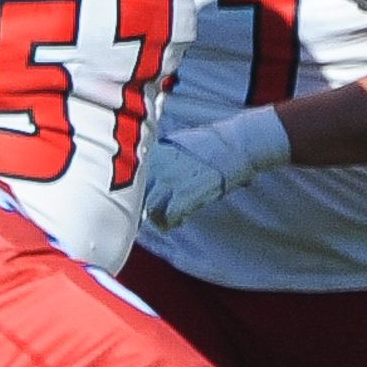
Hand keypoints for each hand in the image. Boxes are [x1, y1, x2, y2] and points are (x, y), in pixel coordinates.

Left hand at [138, 124, 281, 230]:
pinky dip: (173, 222)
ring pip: (150, 208)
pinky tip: (180, 221)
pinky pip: (169, 216)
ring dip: (158, 219)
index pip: (130, 178)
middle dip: (143, 208)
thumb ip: (160, 158)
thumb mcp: (177, 144)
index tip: (138, 202)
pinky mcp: (185, 194)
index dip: (134, 193)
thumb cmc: (212, 144)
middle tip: (152, 216)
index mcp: (153, 152)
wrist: (236, 143)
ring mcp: (170, 180)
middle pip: (136, 195)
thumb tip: (150, 175)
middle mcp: (156, 165)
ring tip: (167, 221)